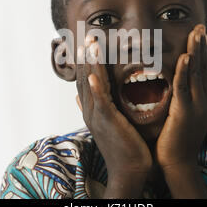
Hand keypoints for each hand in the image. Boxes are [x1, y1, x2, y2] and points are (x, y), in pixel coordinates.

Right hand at [76, 40, 151, 196]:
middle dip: (87, 57)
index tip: (88, 44)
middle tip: (88, 37)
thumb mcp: (105, 122)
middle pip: (85, 78)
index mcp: (91, 109)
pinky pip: (101, 101)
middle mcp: (90, 110)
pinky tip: (94, 76)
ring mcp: (97, 116)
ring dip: (91, 64)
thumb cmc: (122, 146)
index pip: (86, 80)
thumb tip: (77, 95)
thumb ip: (94, 106)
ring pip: (91, 85)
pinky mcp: (107, 122)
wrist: (129, 170)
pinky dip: (96, 88)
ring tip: (91, 45)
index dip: (86, 61)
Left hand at [155, 24, 206, 168]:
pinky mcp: (185, 113)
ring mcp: (198, 106)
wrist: (176, 161)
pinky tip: (186, 57)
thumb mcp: (187, 112)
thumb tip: (188, 79)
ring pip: (198, 74)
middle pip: (205, 68)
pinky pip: (185, 88)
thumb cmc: (177, 137)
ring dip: (197, 52)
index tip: (203, 33)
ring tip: (197, 33)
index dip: (206, 51)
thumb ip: (189, 95)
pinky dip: (185, 71)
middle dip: (203, 45)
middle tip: (201, 25)